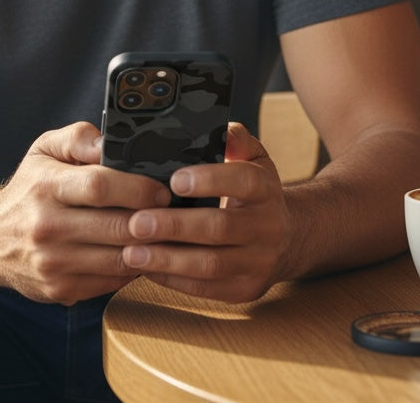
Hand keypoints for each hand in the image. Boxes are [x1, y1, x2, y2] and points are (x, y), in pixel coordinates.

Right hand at [0, 121, 170, 305]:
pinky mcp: (60, 290)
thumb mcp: (44, 149)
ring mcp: (53, 264)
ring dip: (150, 249)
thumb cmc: (27, 189)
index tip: (162, 189)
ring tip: (169, 235)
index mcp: (46, 187)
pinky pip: (111, 281)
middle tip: (176, 214)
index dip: (138, 188)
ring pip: (119, 259)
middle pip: (116, 226)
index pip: (99, 186)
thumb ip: (79, 138)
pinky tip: (144, 254)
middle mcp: (46, 227)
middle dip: (154, 221)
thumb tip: (110, 143)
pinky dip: (133, 269)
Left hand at [119, 122, 288, 303]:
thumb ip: (235, 139)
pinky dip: (173, 279)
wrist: (288, 238)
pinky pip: (206, 289)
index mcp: (266, 188)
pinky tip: (147, 268)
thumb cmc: (253, 191)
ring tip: (131, 252)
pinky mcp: (246, 289)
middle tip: (136, 222)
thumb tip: (220, 130)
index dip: (210, 180)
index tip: (174, 180)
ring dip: (167, 260)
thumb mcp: (253, 158)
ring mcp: (259, 262)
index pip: (243, 181)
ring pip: (211, 264)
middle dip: (174, 226)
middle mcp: (268, 226)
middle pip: (219, 227)